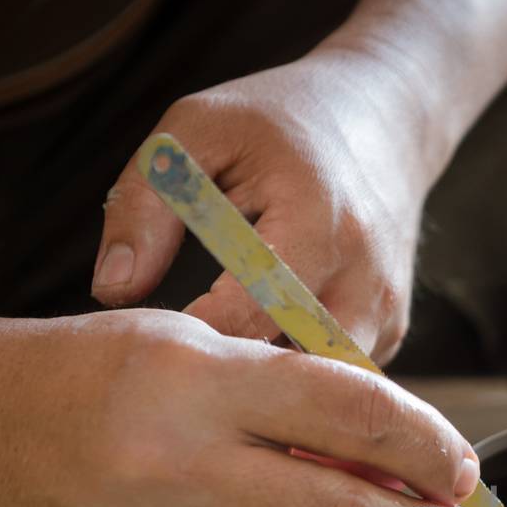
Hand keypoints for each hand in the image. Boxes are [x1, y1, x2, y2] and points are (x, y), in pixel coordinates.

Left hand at [93, 51, 434, 361]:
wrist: (385, 122)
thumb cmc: (277, 121)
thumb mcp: (196, 132)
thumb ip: (145, 204)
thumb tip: (112, 291)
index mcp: (318, 221)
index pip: (251, 313)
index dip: (196, 333)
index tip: (158, 327)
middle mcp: (366, 275)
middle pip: (298, 369)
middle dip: (240, 377)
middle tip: (191, 361)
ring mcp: (388, 309)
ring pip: (325, 385)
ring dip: (273, 384)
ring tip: (228, 358)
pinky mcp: (394, 329)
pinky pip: (340, 374)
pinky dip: (300, 372)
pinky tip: (264, 343)